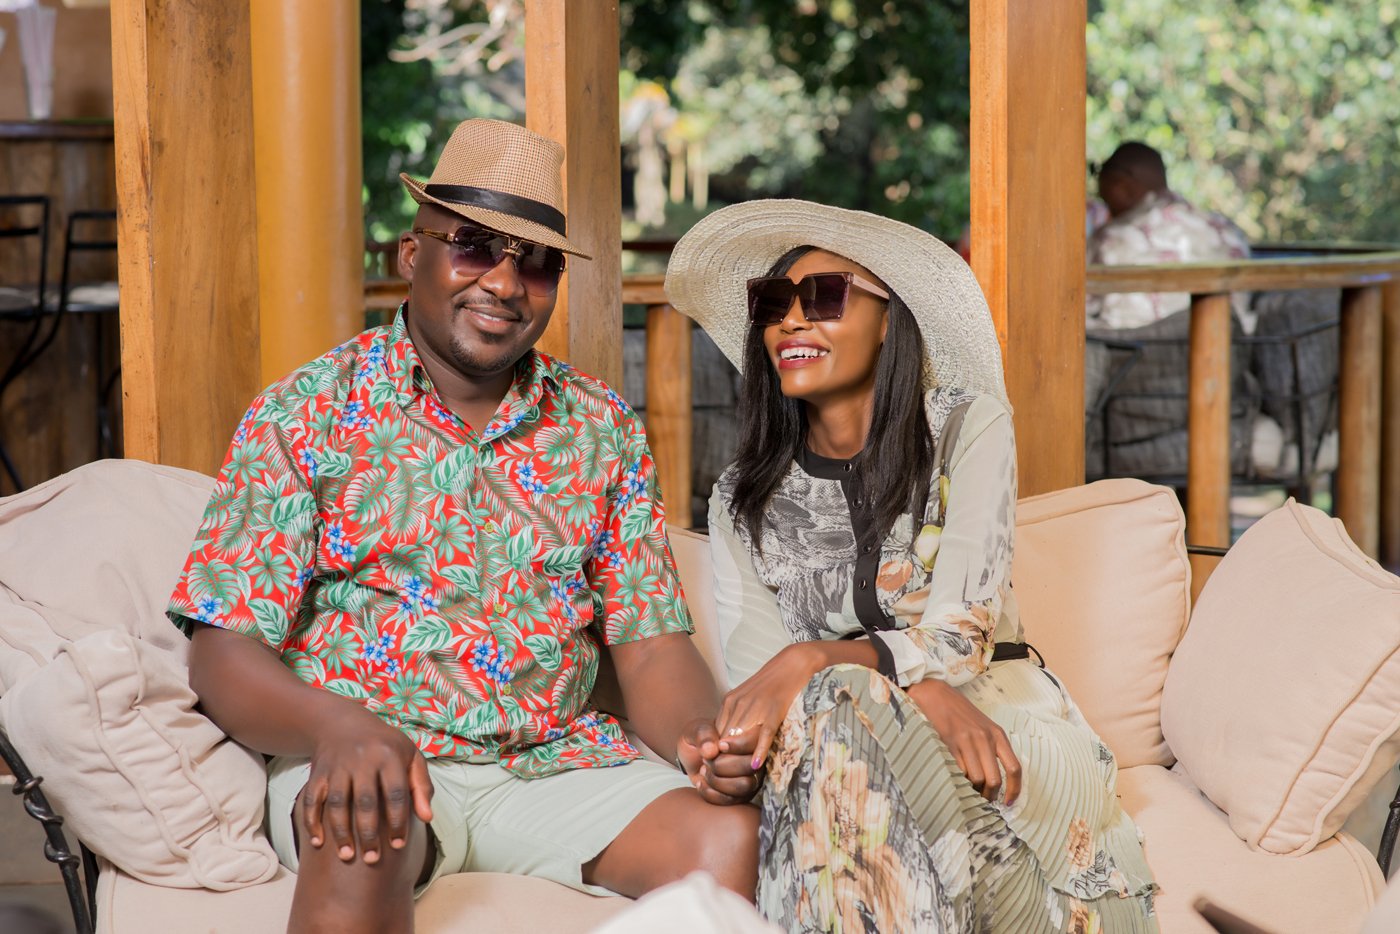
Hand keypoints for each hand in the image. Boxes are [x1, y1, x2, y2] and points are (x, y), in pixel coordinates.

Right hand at [300, 708, 434, 864]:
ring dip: (341, 832)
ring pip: (338, 803)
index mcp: (389, 756)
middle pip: (366, 802)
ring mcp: (338, 766)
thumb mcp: (410, 756)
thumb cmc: (385, 745)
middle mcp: (363, 760)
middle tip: (373, 859)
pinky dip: (313, 821)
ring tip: (348, 856)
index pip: (396, 794)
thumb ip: (421, 786)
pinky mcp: (318, 772)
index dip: (398, 821)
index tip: (398, 845)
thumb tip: (427, 819)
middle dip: (369, 833)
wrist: (344, 722)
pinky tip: (318, 842)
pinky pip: (313, 799)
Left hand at [677, 719, 762, 804]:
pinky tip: (700, 782)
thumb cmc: (700, 737)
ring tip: (703, 770)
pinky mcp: (739, 795)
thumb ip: (704, 736)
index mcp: (750, 736)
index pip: (756, 742)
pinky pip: (730, 800)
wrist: (692, 752)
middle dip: (723, 765)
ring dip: (717, 781)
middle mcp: (755, 759)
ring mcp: (749, 779)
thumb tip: (711, 750)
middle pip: (750, 767)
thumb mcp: (698, 729)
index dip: (739, 745)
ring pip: (743, 786)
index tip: (720, 745)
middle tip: (706, 760)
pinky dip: (710, 793)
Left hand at [715, 643, 823, 771]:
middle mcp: (738, 704)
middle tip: (723, 781)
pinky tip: (755, 765)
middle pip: (725, 739)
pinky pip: (764, 734)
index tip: (716, 770)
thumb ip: (737, 716)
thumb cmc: (772, 683)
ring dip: (738, 760)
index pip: (716, 734)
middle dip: (723, 760)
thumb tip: (729, 742)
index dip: (715, 754)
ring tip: (737, 779)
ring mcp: (756, 707)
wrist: (793, 662)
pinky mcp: (774, 711)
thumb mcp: (748, 698)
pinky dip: (759, 750)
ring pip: (741, 739)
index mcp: (730, 701)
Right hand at [906, 678, 1021, 804]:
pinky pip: (959, 771)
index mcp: (998, 735)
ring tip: (970, 789)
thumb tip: (996, 780)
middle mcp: (985, 738)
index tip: (1008, 802)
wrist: (936, 695)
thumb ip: (992, 748)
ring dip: (973, 789)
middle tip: (984, 800)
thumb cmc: (961, 713)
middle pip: (994, 779)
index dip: (1014, 789)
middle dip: (989, 795)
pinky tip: (958, 779)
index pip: (1014, 768)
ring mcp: (967, 741)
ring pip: (977, 778)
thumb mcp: (984, 727)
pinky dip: (960, 780)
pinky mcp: (950, 743)